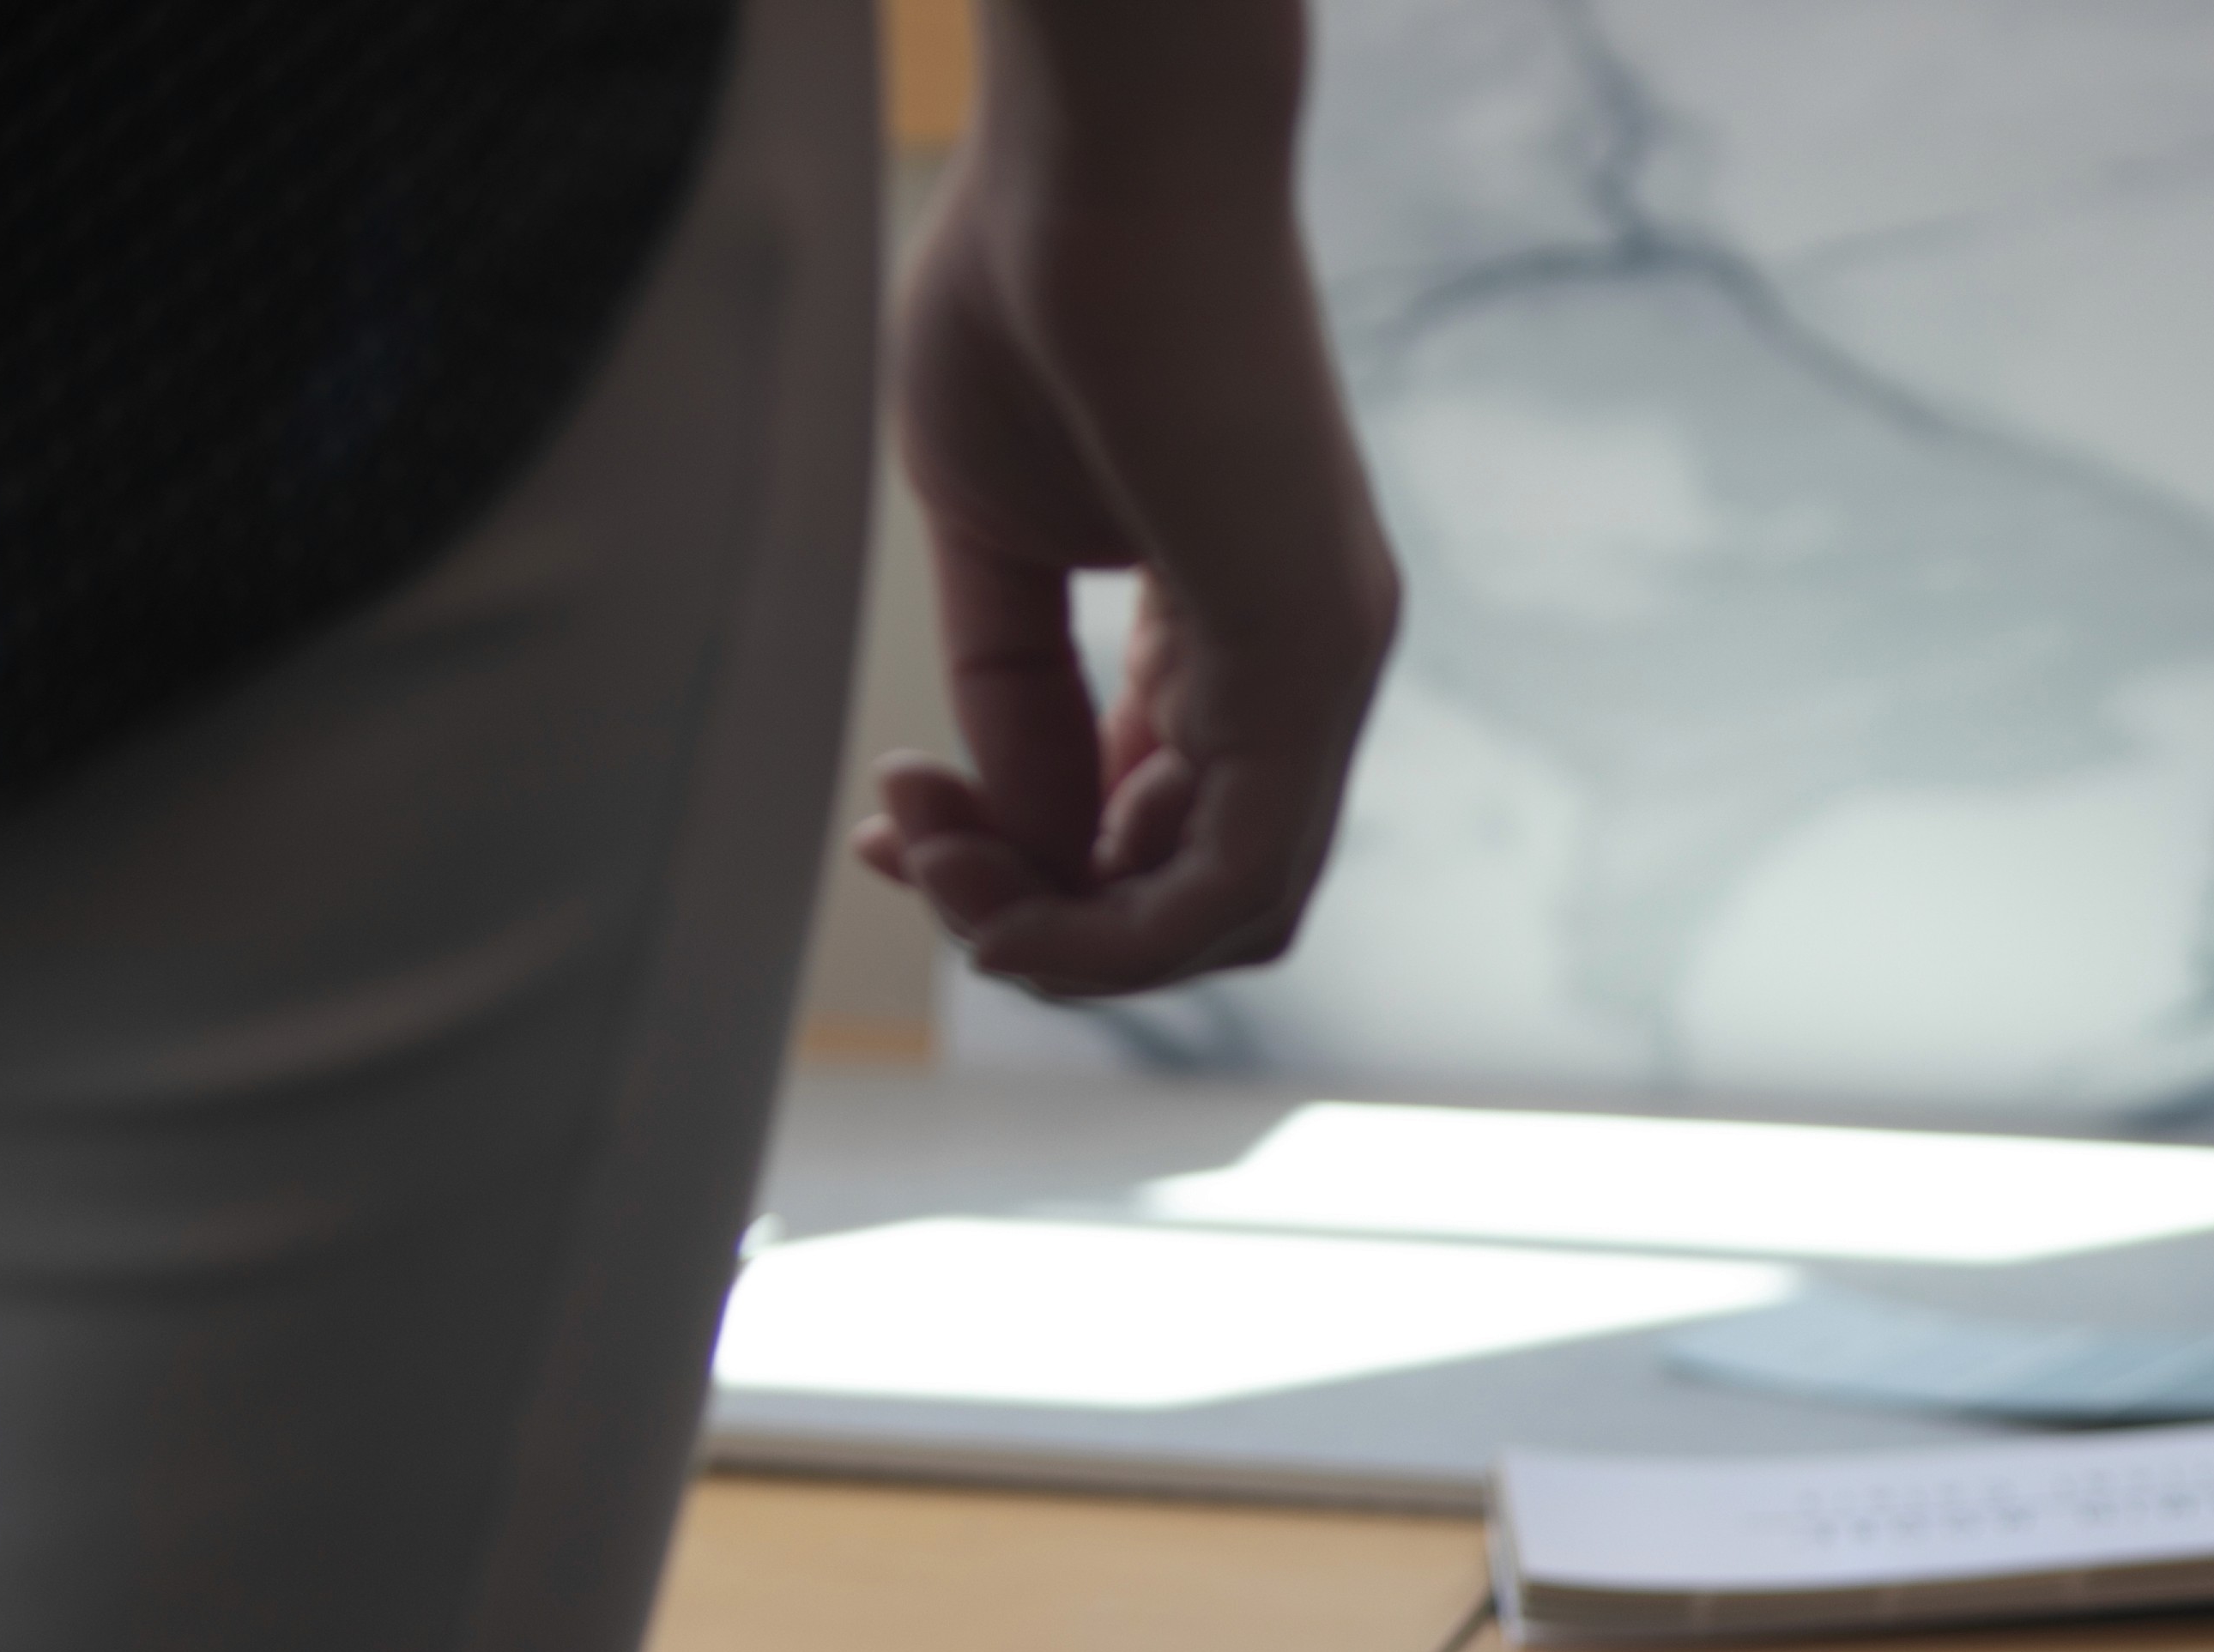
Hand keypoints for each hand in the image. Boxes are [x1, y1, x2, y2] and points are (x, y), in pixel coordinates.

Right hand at [852, 0, 1397, 999]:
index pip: (1165, 835)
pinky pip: (1238, 885)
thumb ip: (1017, 698)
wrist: (1096, 156)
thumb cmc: (1036, 295)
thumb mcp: (998, 540)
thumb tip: (1010, 834)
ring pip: (1227, 922)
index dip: (1024, 870)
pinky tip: (983, 866)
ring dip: (1055, 934)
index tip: (890, 819)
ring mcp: (1323, 667)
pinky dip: (1109, 925)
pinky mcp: (1309, 656)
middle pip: (1204, 907)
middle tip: (905, 841)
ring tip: (926, 842)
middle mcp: (1307, 669)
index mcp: (1238, 640)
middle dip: (1039, 921)